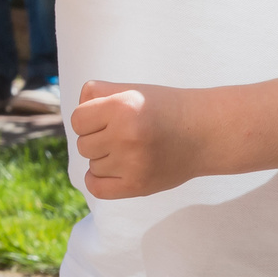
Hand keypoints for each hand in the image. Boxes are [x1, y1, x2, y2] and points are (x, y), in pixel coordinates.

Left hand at [70, 81, 208, 198]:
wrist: (205, 132)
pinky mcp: (138, 186)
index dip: (90, 118)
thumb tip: (72, 115)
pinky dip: (99, 179)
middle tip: (125, 134)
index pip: (77, 120)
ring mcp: (132, 163)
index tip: (109, 118)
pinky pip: (97, 187)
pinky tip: (114, 169)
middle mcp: (126, 135)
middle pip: (83, 145)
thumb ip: (96, 93)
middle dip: (98, 139)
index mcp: (123, 106)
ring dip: (104, 158)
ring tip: (131, 149)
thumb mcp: (132, 90)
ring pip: (92, 165)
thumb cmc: (163, 108)